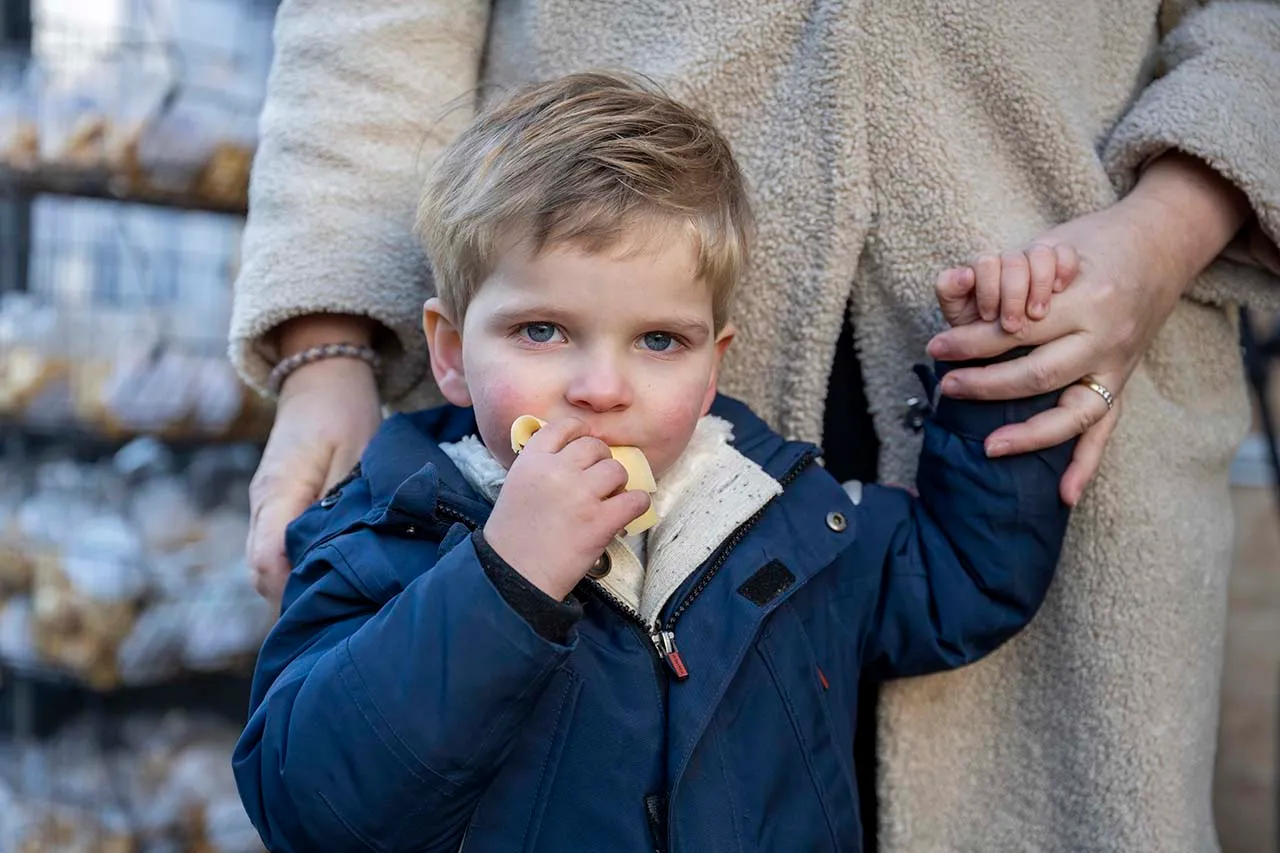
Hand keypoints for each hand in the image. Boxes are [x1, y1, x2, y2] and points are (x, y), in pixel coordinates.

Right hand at [247, 357, 381, 604]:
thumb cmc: (343, 414)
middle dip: (294, 597)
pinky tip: (329, 572)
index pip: (268, 561)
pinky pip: (274, 549)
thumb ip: (344, 508)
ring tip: (338, 600)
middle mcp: (261, 505)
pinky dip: (296, 565)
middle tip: (341, 617)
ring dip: (295, 582)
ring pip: (265, 563)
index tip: (330, 611)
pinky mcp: (273, 506)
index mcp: (278, 493)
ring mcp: (262, 506)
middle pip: (262, 571)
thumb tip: (338, 557)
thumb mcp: (357, 456)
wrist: (320, 379)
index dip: (293, 592)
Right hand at [484, 419, 651, 600]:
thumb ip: (541, 466)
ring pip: (617, 470)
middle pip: (595, 446)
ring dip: (618, 483)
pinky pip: (636, 499)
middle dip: (601, 461)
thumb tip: (573, 455)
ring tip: (609, 499)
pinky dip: (636, 504)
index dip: (580, 432)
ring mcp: (581, 494)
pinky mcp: (601, 520)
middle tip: (597, 481)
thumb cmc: (513, 534)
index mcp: (532, 460)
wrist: (515, 574)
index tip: (586, 442)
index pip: (564, 427)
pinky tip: (627, 512)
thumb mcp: (517, 486)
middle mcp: (557, 471)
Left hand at [927, 154, 1250, 505]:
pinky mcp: (1123, 383)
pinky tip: (1064, 495)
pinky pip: (1104, 431)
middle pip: (1037, 373)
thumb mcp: (1048, 245)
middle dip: (986, 384)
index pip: (1016, 330)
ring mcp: (1118, 365)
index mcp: (1085, 298)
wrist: (1160, 244)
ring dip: (1027, 434)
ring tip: (989, 446)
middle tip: (948, 385)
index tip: (936, 346)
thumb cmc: (1092, 243)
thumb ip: (1004, 274)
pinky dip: (1085, 465)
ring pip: (1070, 412)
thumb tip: (949, 284)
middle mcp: (1106, 336)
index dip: (971, 339)